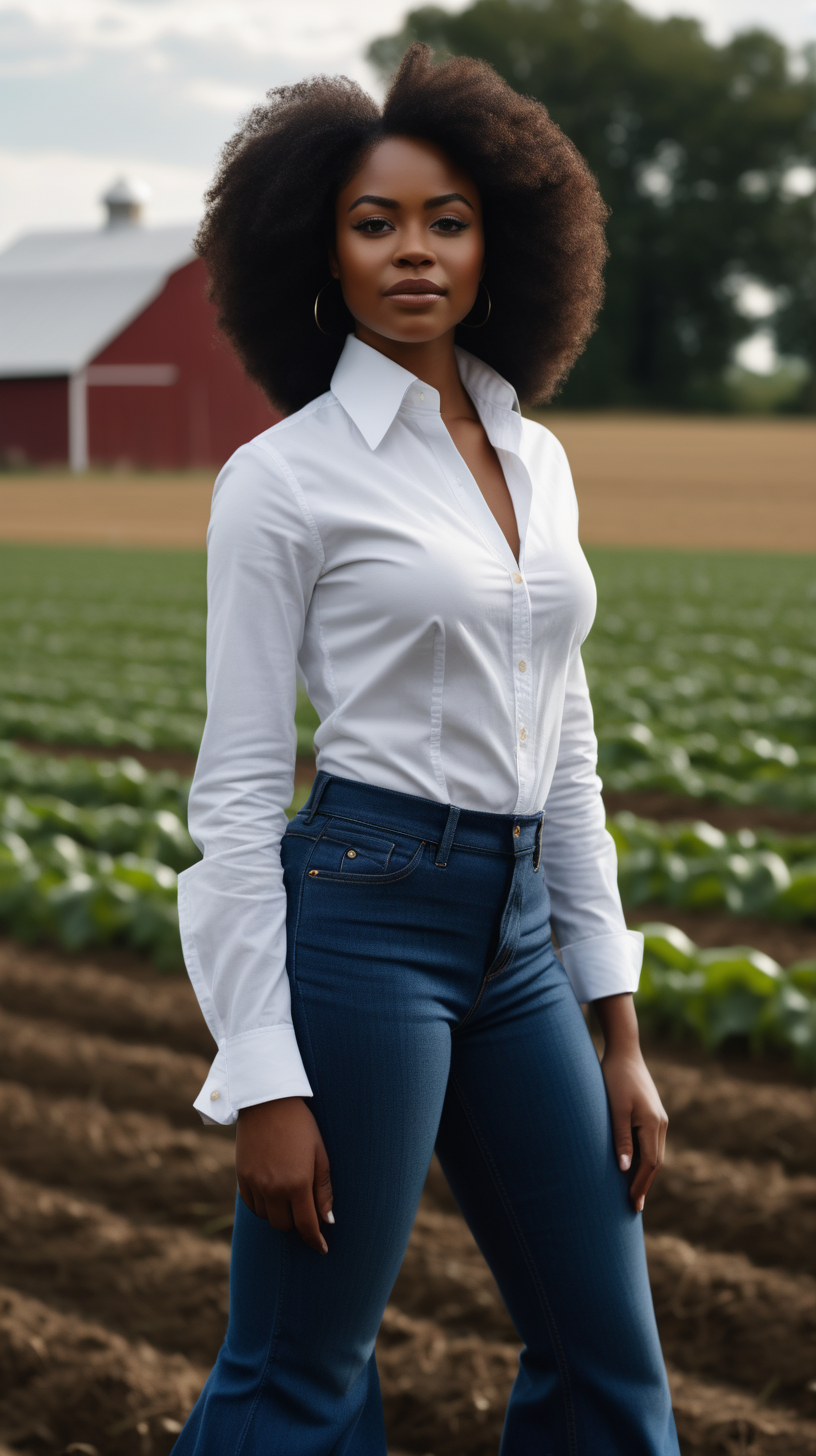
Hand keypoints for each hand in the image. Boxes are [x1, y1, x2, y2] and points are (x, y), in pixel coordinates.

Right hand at [236, 1097, 333, 1252]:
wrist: (267, 1101)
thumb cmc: (301, 1126)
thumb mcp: (320, 1154)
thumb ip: (323, 1190)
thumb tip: (329, 1221)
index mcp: (297, 1183)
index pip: (306, 1225)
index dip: (315, 1240)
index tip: (321, 1248)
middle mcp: (274, 1188)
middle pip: (285, 1226)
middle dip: (298, 1224)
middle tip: (306, 1213)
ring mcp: (255, 1183)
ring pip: (267, 1218)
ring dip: (280, 1215)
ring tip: (289, 1199)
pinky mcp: (242, 1177)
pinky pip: (252, 1206)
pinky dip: (263, 1206)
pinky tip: (272, 1194)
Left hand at [593, 993, 667, 1214]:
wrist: (624, 1052)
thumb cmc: (614, 1078)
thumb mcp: (615, 1109)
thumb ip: (621, 1139)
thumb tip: (626, 1169)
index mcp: (653, 1124)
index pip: (649, 1164)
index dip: (640, 1185)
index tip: (631, 1203)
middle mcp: (660, 1123)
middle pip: (655, 1162)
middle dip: (644, 1184)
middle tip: (633, 1206)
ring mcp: (658, 1118)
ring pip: (655, 1153)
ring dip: (645, 1173)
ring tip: (633, 1192)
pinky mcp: (652, 1113)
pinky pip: (651, 1143)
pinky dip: (645, 1158)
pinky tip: (633, 1165)